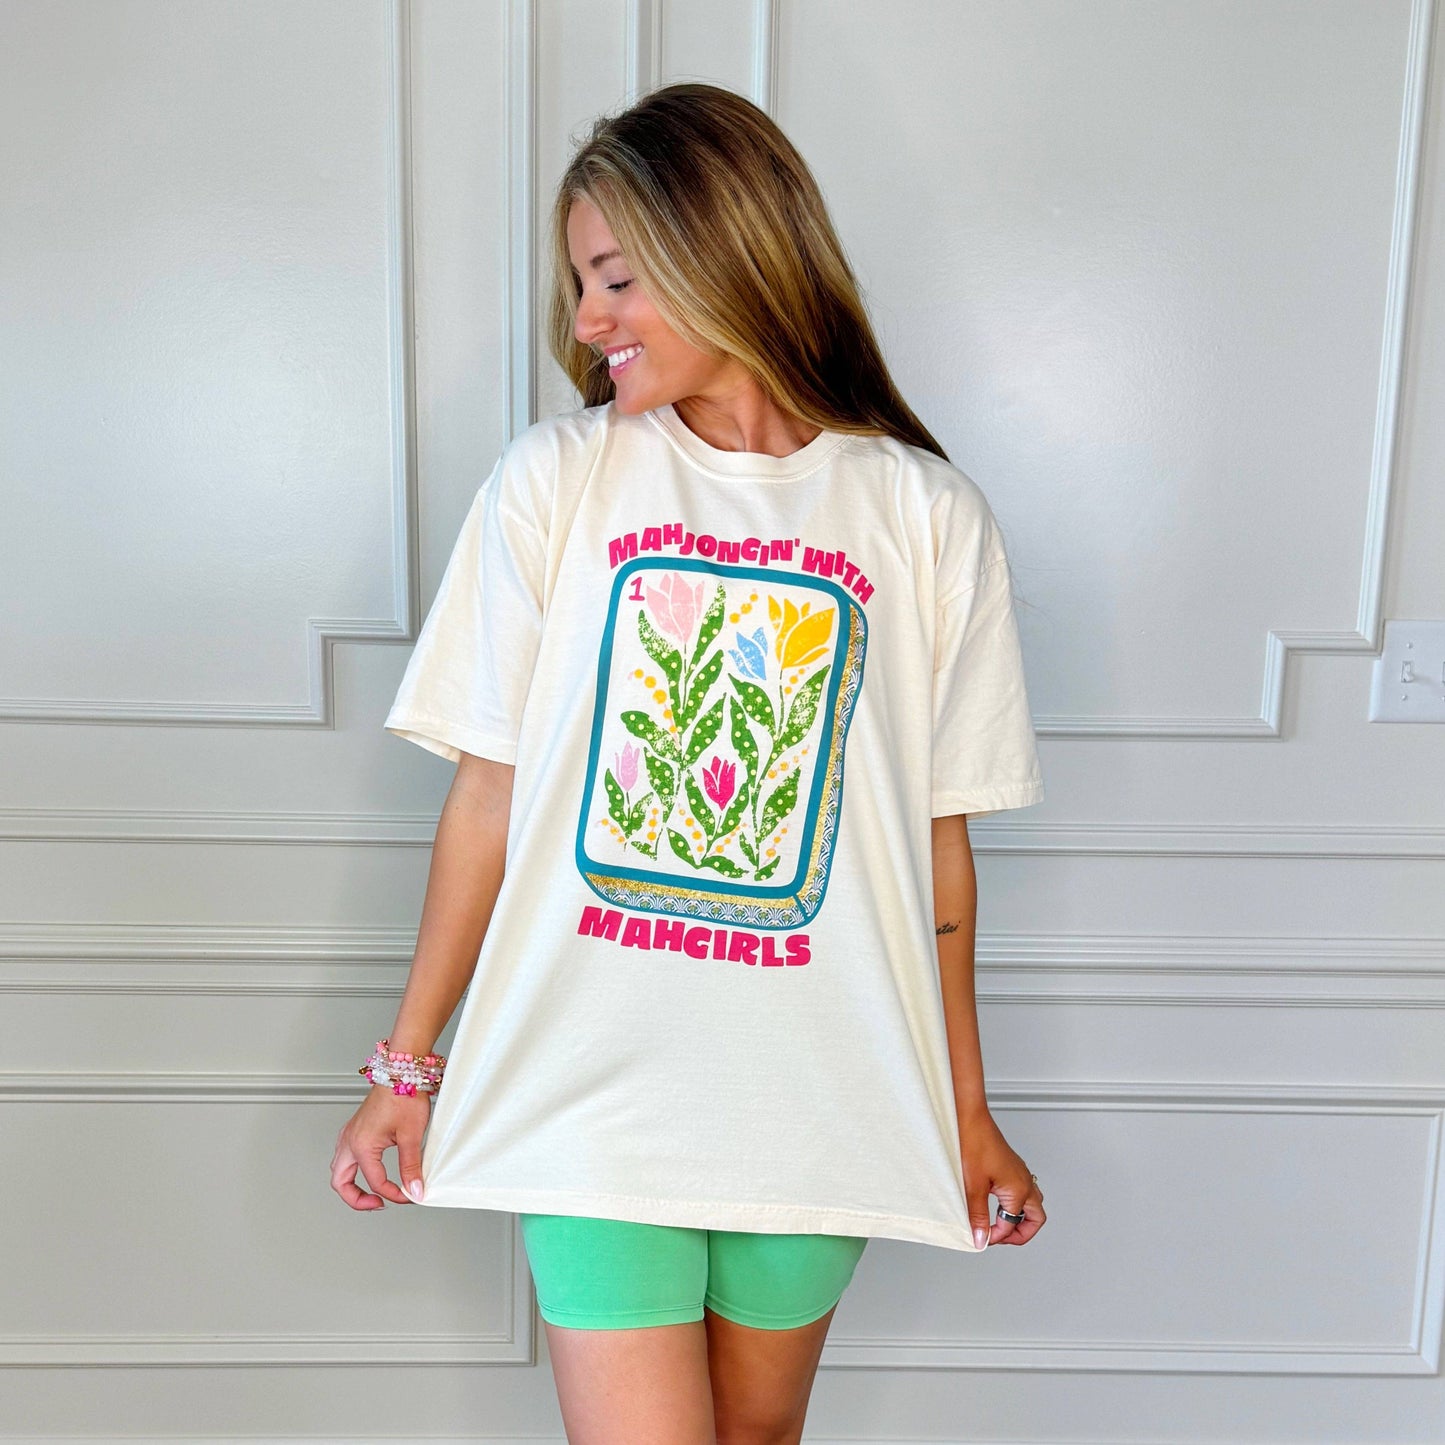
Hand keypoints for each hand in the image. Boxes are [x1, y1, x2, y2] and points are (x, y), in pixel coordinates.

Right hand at [330, 1086, 431, 1209]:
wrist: (401, 1070)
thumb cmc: (403, 1095)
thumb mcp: (411, 1136)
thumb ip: (411, 1167)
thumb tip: (413, 1190)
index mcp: (360, 1146)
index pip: (375, 1182)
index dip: (394, 1194)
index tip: (409, 1196)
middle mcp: (349, 1141)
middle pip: (341, 1183)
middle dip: (357, 1199)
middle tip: (378, 1204)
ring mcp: (349, 1134)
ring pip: (339, 1170)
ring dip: (352, 1185)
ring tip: (372, 1193)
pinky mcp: (354, 1129)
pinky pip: (345, 1157)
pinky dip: (354, 1170)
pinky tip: (369, 1170)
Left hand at [959, 1107, 1044, 1245]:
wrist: (970, 1117)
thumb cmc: (973, 1143)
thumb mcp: (973, 1186)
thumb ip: (978, 1216)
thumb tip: (981, 1239)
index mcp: (1019, 1189)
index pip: (1012, 1226)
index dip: (996, 1237)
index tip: (980, 1238)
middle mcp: (1024, 1181)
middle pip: (1036, 1218)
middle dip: (1021, 1233)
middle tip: (1001, 1238)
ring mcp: (1019, 1172)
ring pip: (1031, 1204)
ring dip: (1019, 1219)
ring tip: (999, 1225)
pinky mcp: (1011, 1166)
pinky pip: (1022, 1192)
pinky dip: (1013, 1205)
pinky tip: (996, 1204)